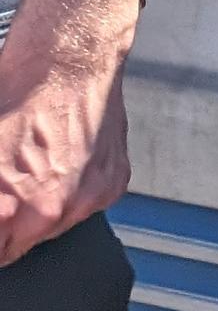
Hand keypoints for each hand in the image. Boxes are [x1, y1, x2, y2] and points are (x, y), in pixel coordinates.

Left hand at [0, 61, 127, 263]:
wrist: (67, 64)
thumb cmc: (18, 98)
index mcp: (18, 208)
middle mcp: (57, 210)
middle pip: (20, 246)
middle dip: (8, 225)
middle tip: (6, 191)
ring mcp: (90, 198)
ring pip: (53, 227)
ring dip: (38, 210)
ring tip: (31, 170)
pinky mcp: (114, 184)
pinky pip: (84, 205)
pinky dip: (70, 192)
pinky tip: (59, 164)